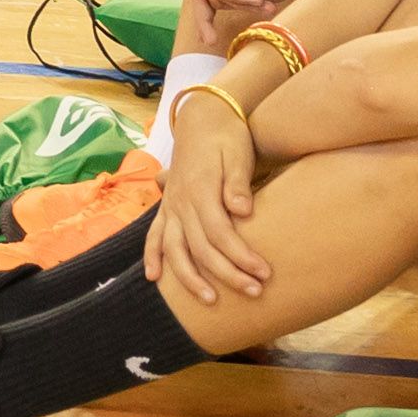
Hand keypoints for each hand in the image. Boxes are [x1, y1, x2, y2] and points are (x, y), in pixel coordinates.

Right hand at [144, 94, 269, 312]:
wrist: (203, 116)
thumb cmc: (227, 136)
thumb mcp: (237, 153)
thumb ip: (237, 183)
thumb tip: (243, 210)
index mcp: (200, 189)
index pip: (221, 233)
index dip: (242, 256)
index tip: (265, 273)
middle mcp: (181, 201)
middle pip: (201, 248)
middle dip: (227, 274)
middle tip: (254, 292)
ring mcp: (171, 205)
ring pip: (174, 248)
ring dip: (190, 277)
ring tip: (210, 300)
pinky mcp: (167, 206)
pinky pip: (154, 235)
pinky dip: (152, 256)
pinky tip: (154, 277)